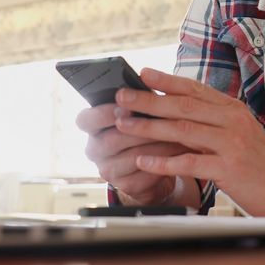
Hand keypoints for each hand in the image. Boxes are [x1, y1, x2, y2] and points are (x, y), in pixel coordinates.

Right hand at [74, 103, 191, 205]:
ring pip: (131, 157)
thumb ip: (135, 100)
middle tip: (159, 119)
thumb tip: (146, 78)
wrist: (151, 164)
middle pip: (111, 139)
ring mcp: (108, 170)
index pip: (84, 119)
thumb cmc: (143, 128)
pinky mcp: (126, 185)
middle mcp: (94, 149)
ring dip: (156, 144)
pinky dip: (164, 161)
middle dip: (139, 129)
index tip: (124, 105)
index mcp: (92, 127)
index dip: (103, 113)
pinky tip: (179, 151)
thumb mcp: (136, 111)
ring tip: (177, 133)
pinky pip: (145, 173)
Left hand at [112, 68, 264, 215]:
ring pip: (182, 129)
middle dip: (148, 100)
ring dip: (148, 127)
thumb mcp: (239, 132)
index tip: (142, 73)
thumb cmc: (260, 163)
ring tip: (123, 124)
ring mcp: (231, 143)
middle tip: (122, 96)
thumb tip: (180, 110)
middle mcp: (232, 121)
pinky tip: (143, 160)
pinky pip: (189, 162)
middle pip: (183, 105)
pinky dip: (163, 161)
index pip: (194, 89)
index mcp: (233, 109)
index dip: (166, 80)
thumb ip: (213, 120)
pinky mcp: (229, 169)